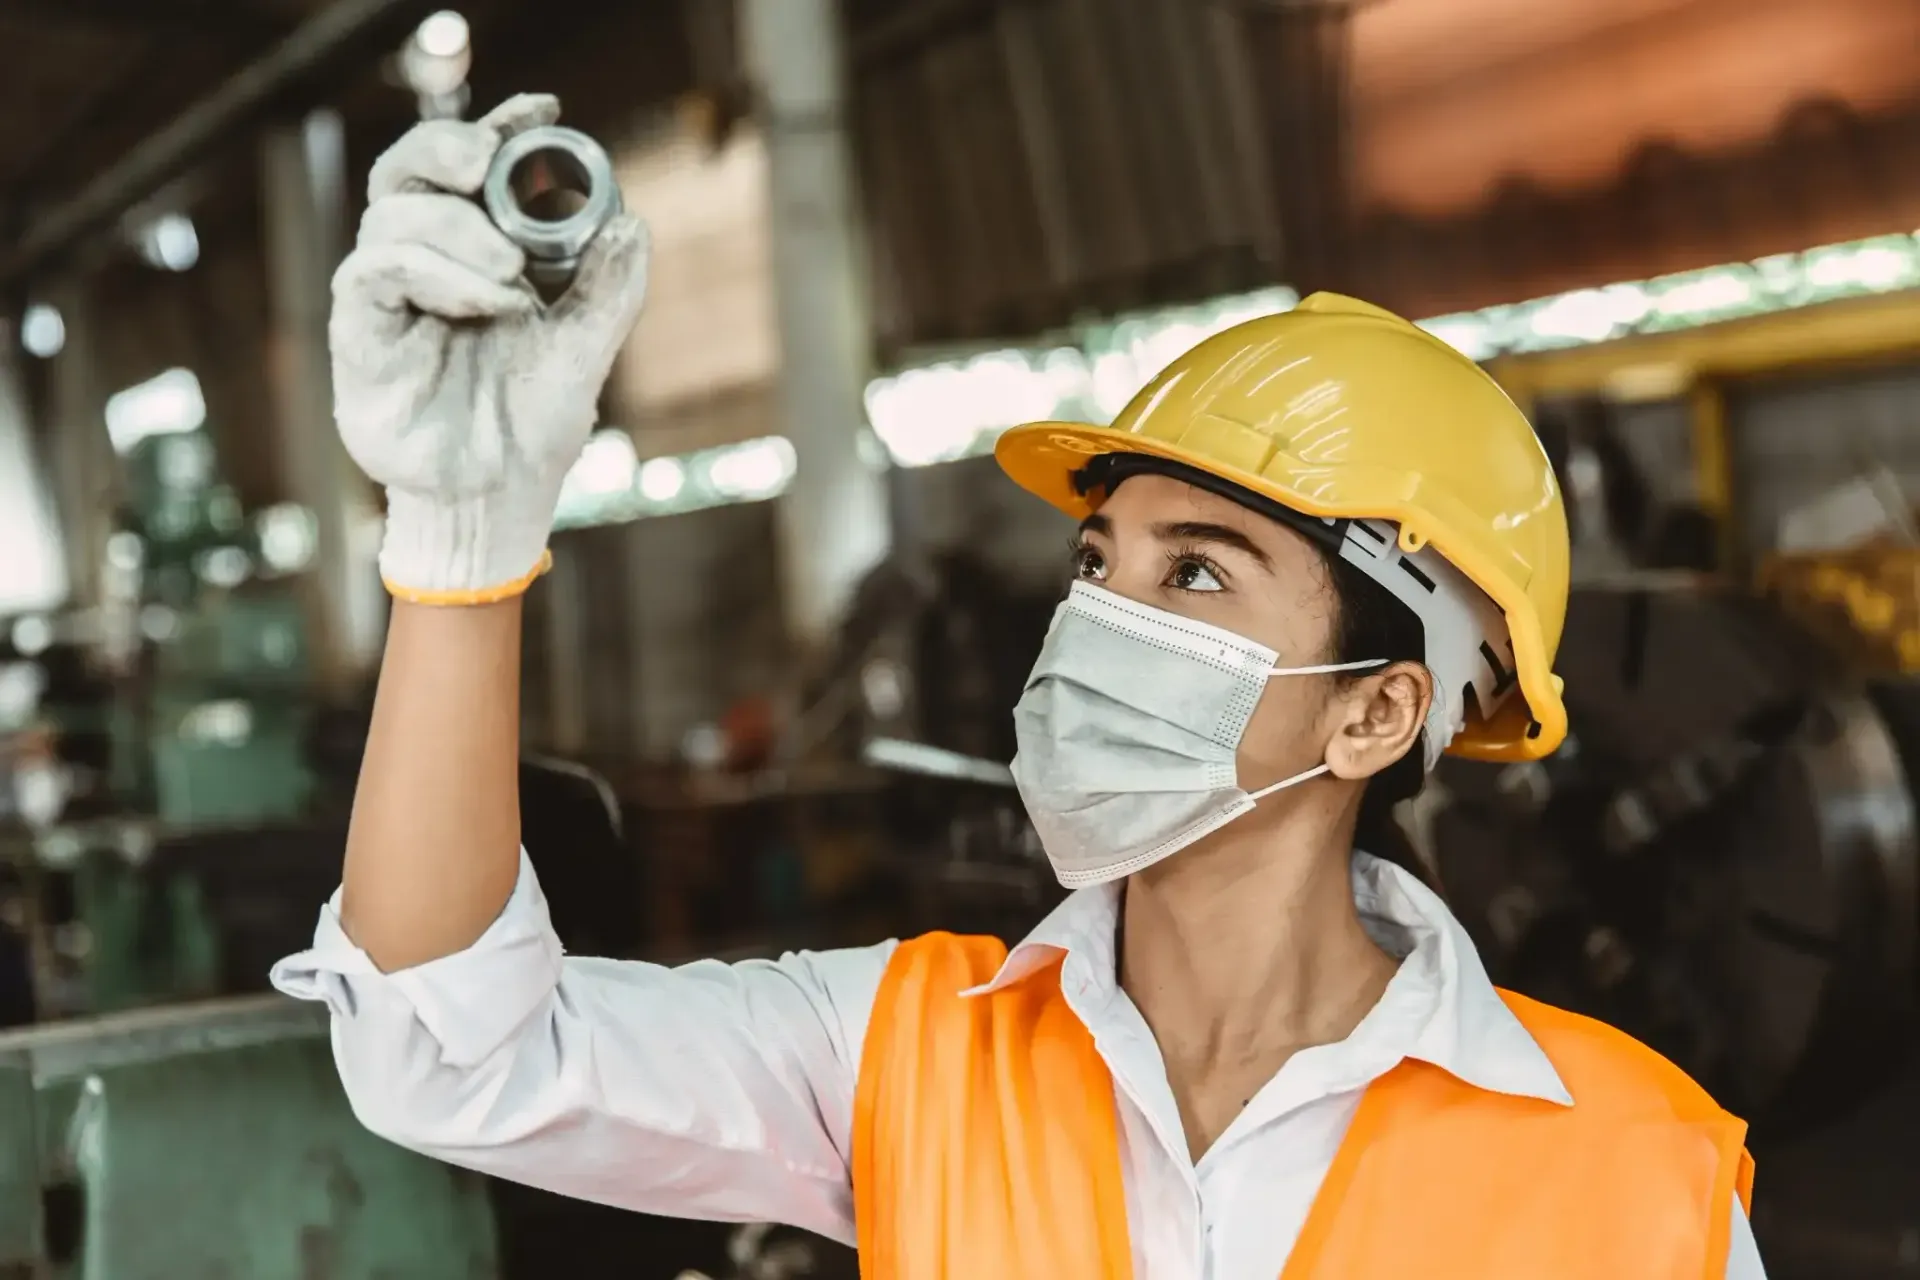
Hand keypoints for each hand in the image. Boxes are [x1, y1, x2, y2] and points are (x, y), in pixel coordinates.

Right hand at [330, 94, 649, 602]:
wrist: (500, 498)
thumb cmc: (532, 424)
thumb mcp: (586, 351)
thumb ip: (609, 290)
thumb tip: (633, 224)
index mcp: (475, 252)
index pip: (471, 168)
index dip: (498, 127)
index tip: (541, 109)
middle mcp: (425, 262)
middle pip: (407, 168)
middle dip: (448, 147)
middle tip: (490, 162)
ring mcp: (389, 296)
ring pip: (392, 215)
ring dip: (456, 228)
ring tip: (512, 275)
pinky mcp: (361, 334)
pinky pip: (375, 272)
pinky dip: (434, 271)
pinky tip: (488, 300)